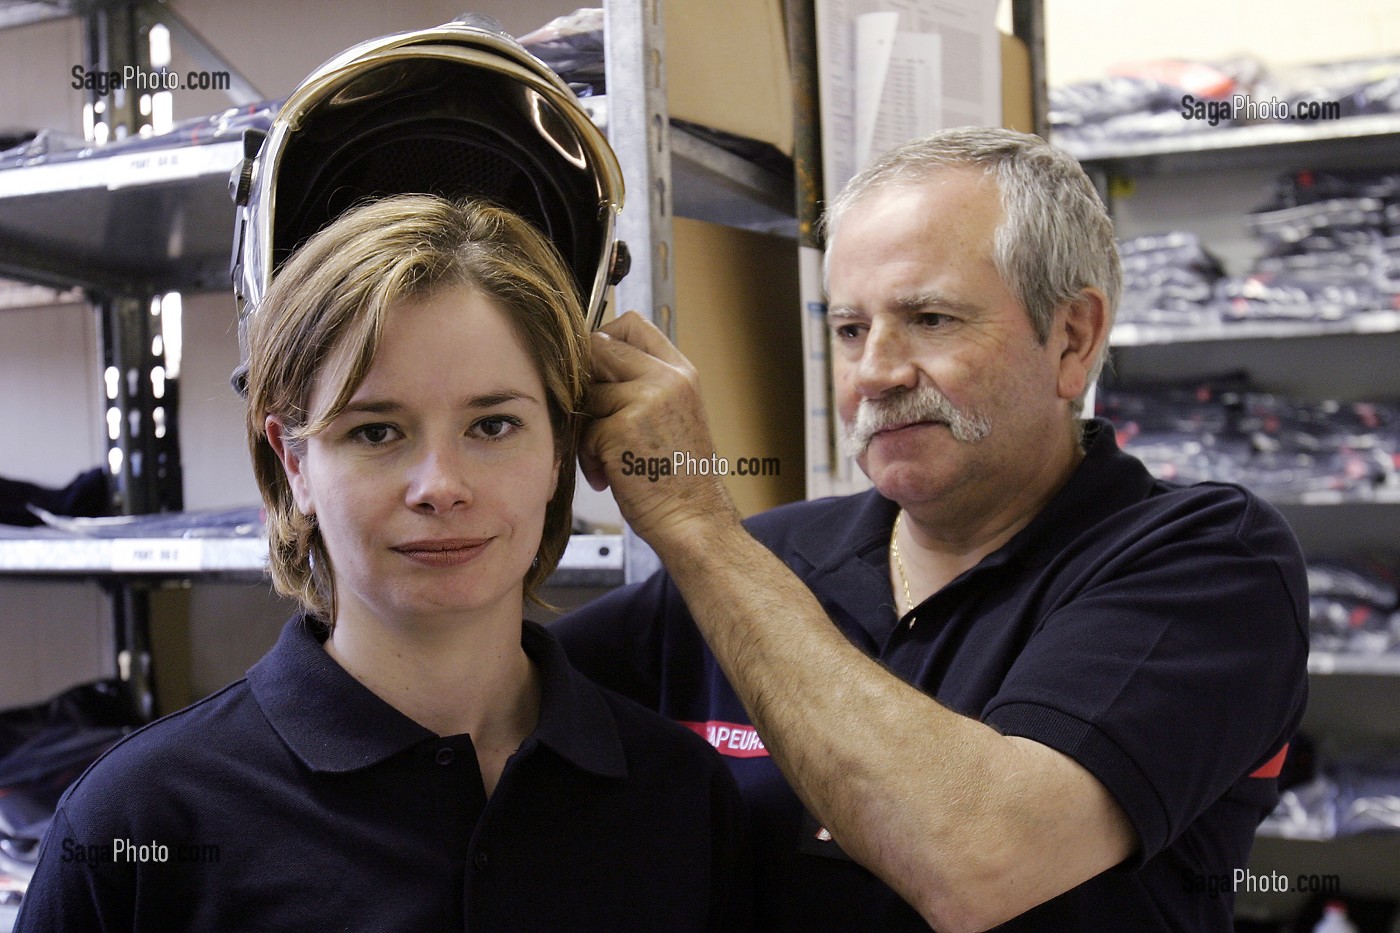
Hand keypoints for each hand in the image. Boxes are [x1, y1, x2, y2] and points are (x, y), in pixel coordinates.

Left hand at [581, 312, 740, 548]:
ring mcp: (646, 400)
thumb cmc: (678, 478)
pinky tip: (611, 475)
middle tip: (597, 419)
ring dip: (588, 427)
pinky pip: (585, 429)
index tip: (599, 373)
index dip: (605, 342)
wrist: (693, 520)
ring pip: (588, 393)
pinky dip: (589, 456)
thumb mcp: (672, 416)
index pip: (632, 325)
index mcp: (681, 373)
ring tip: (610, 458)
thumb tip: (591, 362)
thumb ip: (644, 385)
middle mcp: (667, 379)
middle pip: (599, 349)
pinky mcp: (622, 427)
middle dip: (589, 385)